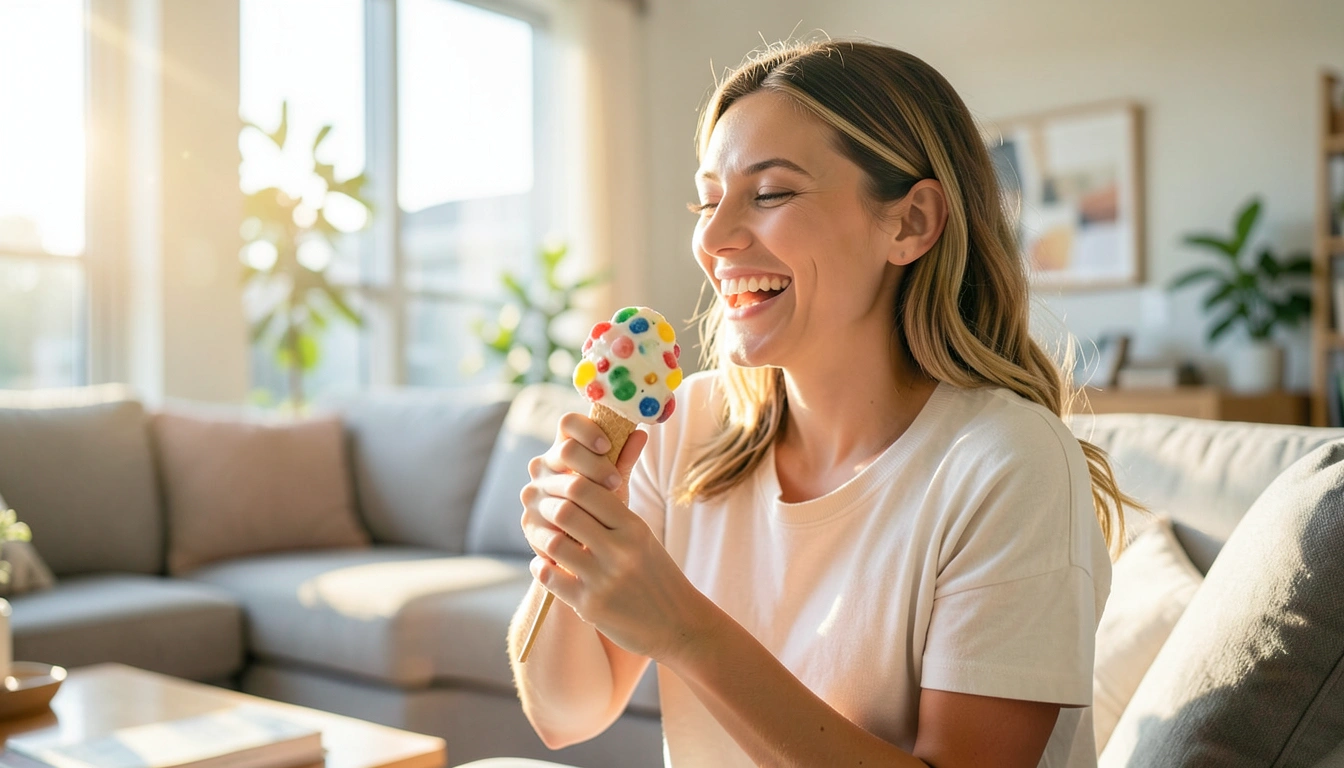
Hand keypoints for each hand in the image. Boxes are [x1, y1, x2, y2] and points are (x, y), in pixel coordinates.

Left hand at [519, 413, 701, 659]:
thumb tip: (627, 434)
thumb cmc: (655, 572)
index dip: (566, 483)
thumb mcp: (643, 533)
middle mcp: (620, 550)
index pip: (588, 488)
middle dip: (548, 506)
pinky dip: (540, 566)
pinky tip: (545, 564)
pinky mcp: (590, 606)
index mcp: (634, 527)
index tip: (561, 488)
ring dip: (540, 537)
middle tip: (543, 508)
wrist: (679, 625)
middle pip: (565, 510)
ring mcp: (604, 580)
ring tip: (542, 535)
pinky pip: (549, 577)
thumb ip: (619, 496)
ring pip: (553, 543)